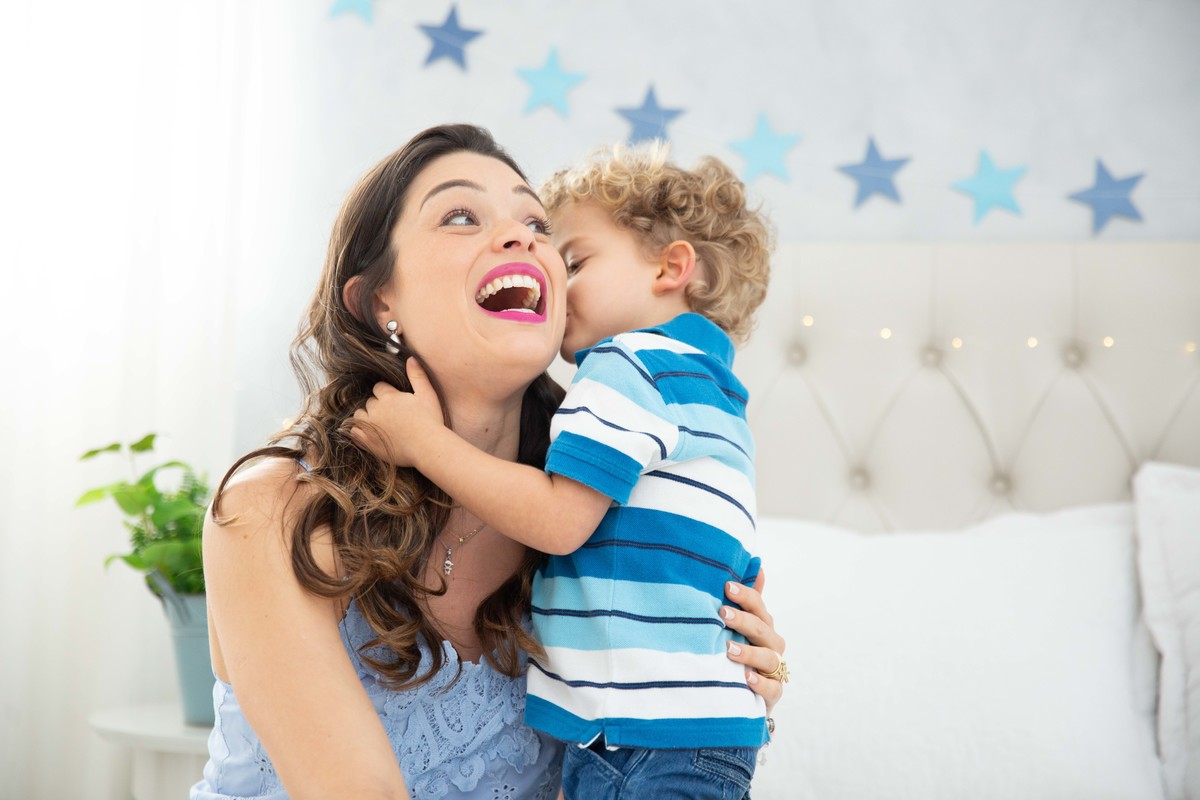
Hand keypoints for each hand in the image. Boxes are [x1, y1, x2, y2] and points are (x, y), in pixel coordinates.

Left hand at [349, 358, 444, 467]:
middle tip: (390, 414)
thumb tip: (411, 358)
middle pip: (369, 402)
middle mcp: (376, 410)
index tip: (395, 401)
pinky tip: (367, 432)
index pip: (378, 388)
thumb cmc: (431, 420)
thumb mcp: (428, 394)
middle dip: (377, 406)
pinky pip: (354, 432)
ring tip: (378, 423)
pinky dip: (358, 431)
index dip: (386, 393)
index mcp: (389, 397)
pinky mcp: (368, 442)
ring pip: (359, 415)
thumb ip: (417, 375)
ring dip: (366, 417)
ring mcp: (370, 426)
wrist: (428, 447)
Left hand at [721, 569, 785, 716]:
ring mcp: (774, 670)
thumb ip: (746, 601)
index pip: (758, 606)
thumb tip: (757, 565)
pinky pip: (772, 688)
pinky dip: (761, 684)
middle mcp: (771, 645)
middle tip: (722, 614)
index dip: (745, 595)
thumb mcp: (738, 627)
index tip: (726, 586)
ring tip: (728, 649)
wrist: (743, 693)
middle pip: (762, 629)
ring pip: (768, 658)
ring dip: (749, 653)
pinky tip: (747, 678)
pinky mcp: (773, 694)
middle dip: (743, 620)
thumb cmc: (739, 652)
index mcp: (763, 625)